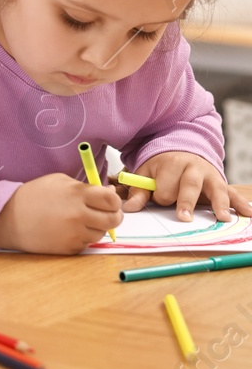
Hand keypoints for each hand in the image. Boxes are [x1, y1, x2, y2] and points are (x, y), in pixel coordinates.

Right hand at [0, 173, 122, 253]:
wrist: (8, 218)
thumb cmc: (33, 196)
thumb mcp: (58, 182)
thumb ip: (85, 187)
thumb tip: (109, 193)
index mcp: (77, 194)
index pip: (112, 199)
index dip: (114, 201)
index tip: (110, 202)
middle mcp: (79, 214)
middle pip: (114, 219)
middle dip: (113, 216)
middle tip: (105, 214)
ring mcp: (74, 233)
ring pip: (101, 233)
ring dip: (95, 228)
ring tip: (78, 221)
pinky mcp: (69, 248)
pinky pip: (86, 244)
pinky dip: (81, 238)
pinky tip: (66, 231)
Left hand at [121, 151, 251, 221]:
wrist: (183, 150)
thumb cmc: (163, 167)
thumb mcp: (147, 174)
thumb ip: (139, 191)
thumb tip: (128, 209)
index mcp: (171, 164)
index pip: (165, 186)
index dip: (162, 195)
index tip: (160, 199)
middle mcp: (193, 167)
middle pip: (189, 185)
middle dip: (186, 201)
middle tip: (184, 218)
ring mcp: (209, 175)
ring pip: (215, 188)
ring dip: (219, 203)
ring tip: (222, 218)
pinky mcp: (221, 182)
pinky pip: (232, 193)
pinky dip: (240, 203)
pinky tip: (248, 214)